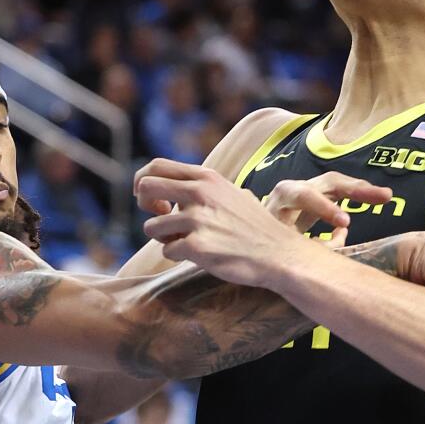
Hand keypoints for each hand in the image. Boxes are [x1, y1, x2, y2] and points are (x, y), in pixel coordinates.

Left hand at [136, 159, 387, 287]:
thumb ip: (204, 187)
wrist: (279, 254)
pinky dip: (177, 256)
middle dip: (145, 206)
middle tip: (162, 219)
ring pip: (151, 227)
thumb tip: (172, 188)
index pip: (156, 166)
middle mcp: (199, 193)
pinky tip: (199, 256)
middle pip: (145, 187)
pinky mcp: (197, 247)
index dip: (145, 183)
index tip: (154, 200)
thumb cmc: (255, 228)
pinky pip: (167, 251)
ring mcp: (197, 220)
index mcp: (207, 178)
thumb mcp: (232, 194)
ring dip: (164, 238)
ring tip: (186, 243)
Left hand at [262, 174, 391, 243]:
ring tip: (386, 196)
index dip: (325, 208)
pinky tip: (378, 198)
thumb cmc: (268, 251)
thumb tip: (340, 238)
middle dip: (354, 189)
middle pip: (326, 182)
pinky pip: (340, 192)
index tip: (346, 224)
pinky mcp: (317, 196)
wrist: (254, 243)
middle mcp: (293, 190)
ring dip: (362, 189)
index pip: (303, 195)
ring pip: (337, 183)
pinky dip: (359, 195)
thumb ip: (311, 250)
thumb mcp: (282, 253)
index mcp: (279, 201)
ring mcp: (306, 190)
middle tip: (382, 198)